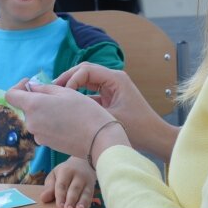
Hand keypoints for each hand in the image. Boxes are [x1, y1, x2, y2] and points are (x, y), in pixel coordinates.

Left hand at [6, 78, 128, 159]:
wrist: (98, 139)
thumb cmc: (85, 111)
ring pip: (36, 118)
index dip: (18, 87)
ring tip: (66, 110)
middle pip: (26, 107)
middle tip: (57, 96)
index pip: (11, 95)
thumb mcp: (66, 92)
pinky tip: (67, 122)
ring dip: (45, 112)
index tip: (30, 83)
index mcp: (33, 106)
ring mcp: (38, 135)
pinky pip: (43, 129)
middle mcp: (31, 122)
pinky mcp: (46, 144)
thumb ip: (44, 88)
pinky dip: (50, 123)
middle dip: (37, 100)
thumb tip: (32, 88)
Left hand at [41, 156, 95, 207]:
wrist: (83, 163)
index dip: (61, 196)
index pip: (62, 185)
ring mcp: (87, 182)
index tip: (59, 207)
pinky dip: (87, 205)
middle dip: (71, 200)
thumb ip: (49, 187)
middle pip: (74, 189)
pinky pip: (91, 197)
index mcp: (66, 171)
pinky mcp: (92, 188)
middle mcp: (78, 176)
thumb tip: (43, 198)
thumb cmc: (65, 172)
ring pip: (85, 193)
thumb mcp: (55, 175)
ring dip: (82, 203)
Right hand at [55, 63, 179, 161]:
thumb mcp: (109, 118)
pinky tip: (68, 105)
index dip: (71, 79)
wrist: (154, 138)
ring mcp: (112, 87)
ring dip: (72, 87)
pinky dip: (79, 95)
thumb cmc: (137, 130)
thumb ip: (87, 108)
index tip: (62, 94)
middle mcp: (113, 79)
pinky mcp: (111, 96)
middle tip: (52, 91)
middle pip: (84, 71)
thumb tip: (64, 103)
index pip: (86, 70)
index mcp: (115, 79)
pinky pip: (91, 91)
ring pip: (86, 80)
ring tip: (57, 96)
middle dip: (68, 79)